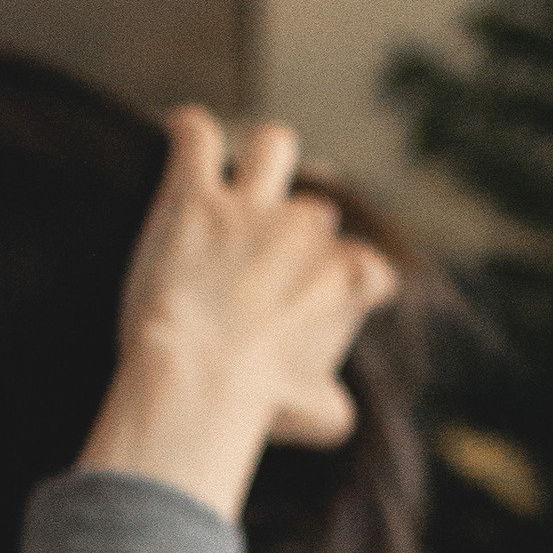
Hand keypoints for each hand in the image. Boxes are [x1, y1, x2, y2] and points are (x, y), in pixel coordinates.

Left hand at [77, 107, 397, 525]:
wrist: (200, 379)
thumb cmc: (258, 404)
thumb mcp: (311, 417)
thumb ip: (331, 408)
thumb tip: (339, 417)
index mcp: (344, 280)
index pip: (371, 271)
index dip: (359, 285)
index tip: (344, 301)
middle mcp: (306, 231)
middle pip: (314, 212)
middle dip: (297, 233)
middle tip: (268, 262)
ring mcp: (251, 207)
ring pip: (273, 146)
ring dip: (263, 156)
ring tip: (245, 176)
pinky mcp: (195, 197)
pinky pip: (197, 138)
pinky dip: (188, 135)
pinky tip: (181, 141)